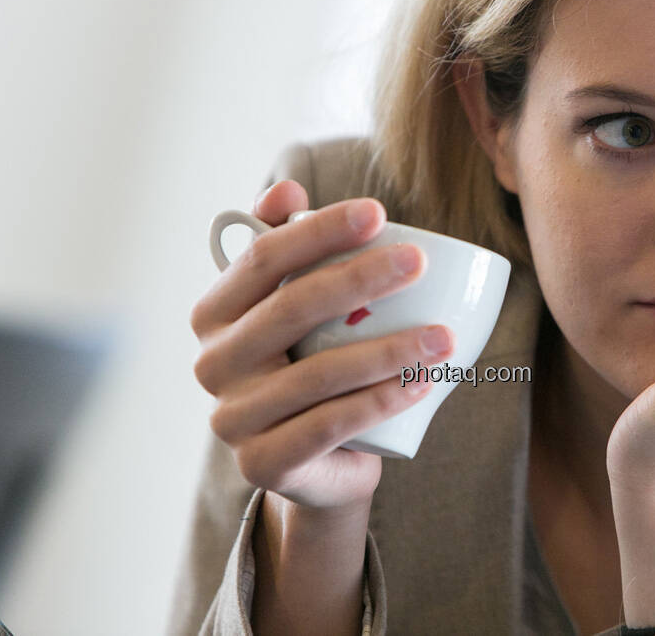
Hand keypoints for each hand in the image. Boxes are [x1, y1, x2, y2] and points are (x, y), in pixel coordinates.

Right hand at [190, 180, 454, 510]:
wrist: (317, 461)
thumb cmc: (309, 363)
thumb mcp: (297, 305)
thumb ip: (289, 246)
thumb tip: (288, 191)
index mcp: (213, 313)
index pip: (263, 258)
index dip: (319, 230)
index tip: (379, 214)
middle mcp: (211, 364)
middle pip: (290, 309)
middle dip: (360, 279)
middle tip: (419, 264)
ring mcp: (232, 419)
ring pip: (317, 374)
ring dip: (389, 350)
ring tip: (444, 336)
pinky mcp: (262, 464)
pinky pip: (329, 426)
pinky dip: (380, 402)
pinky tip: (423, 384)